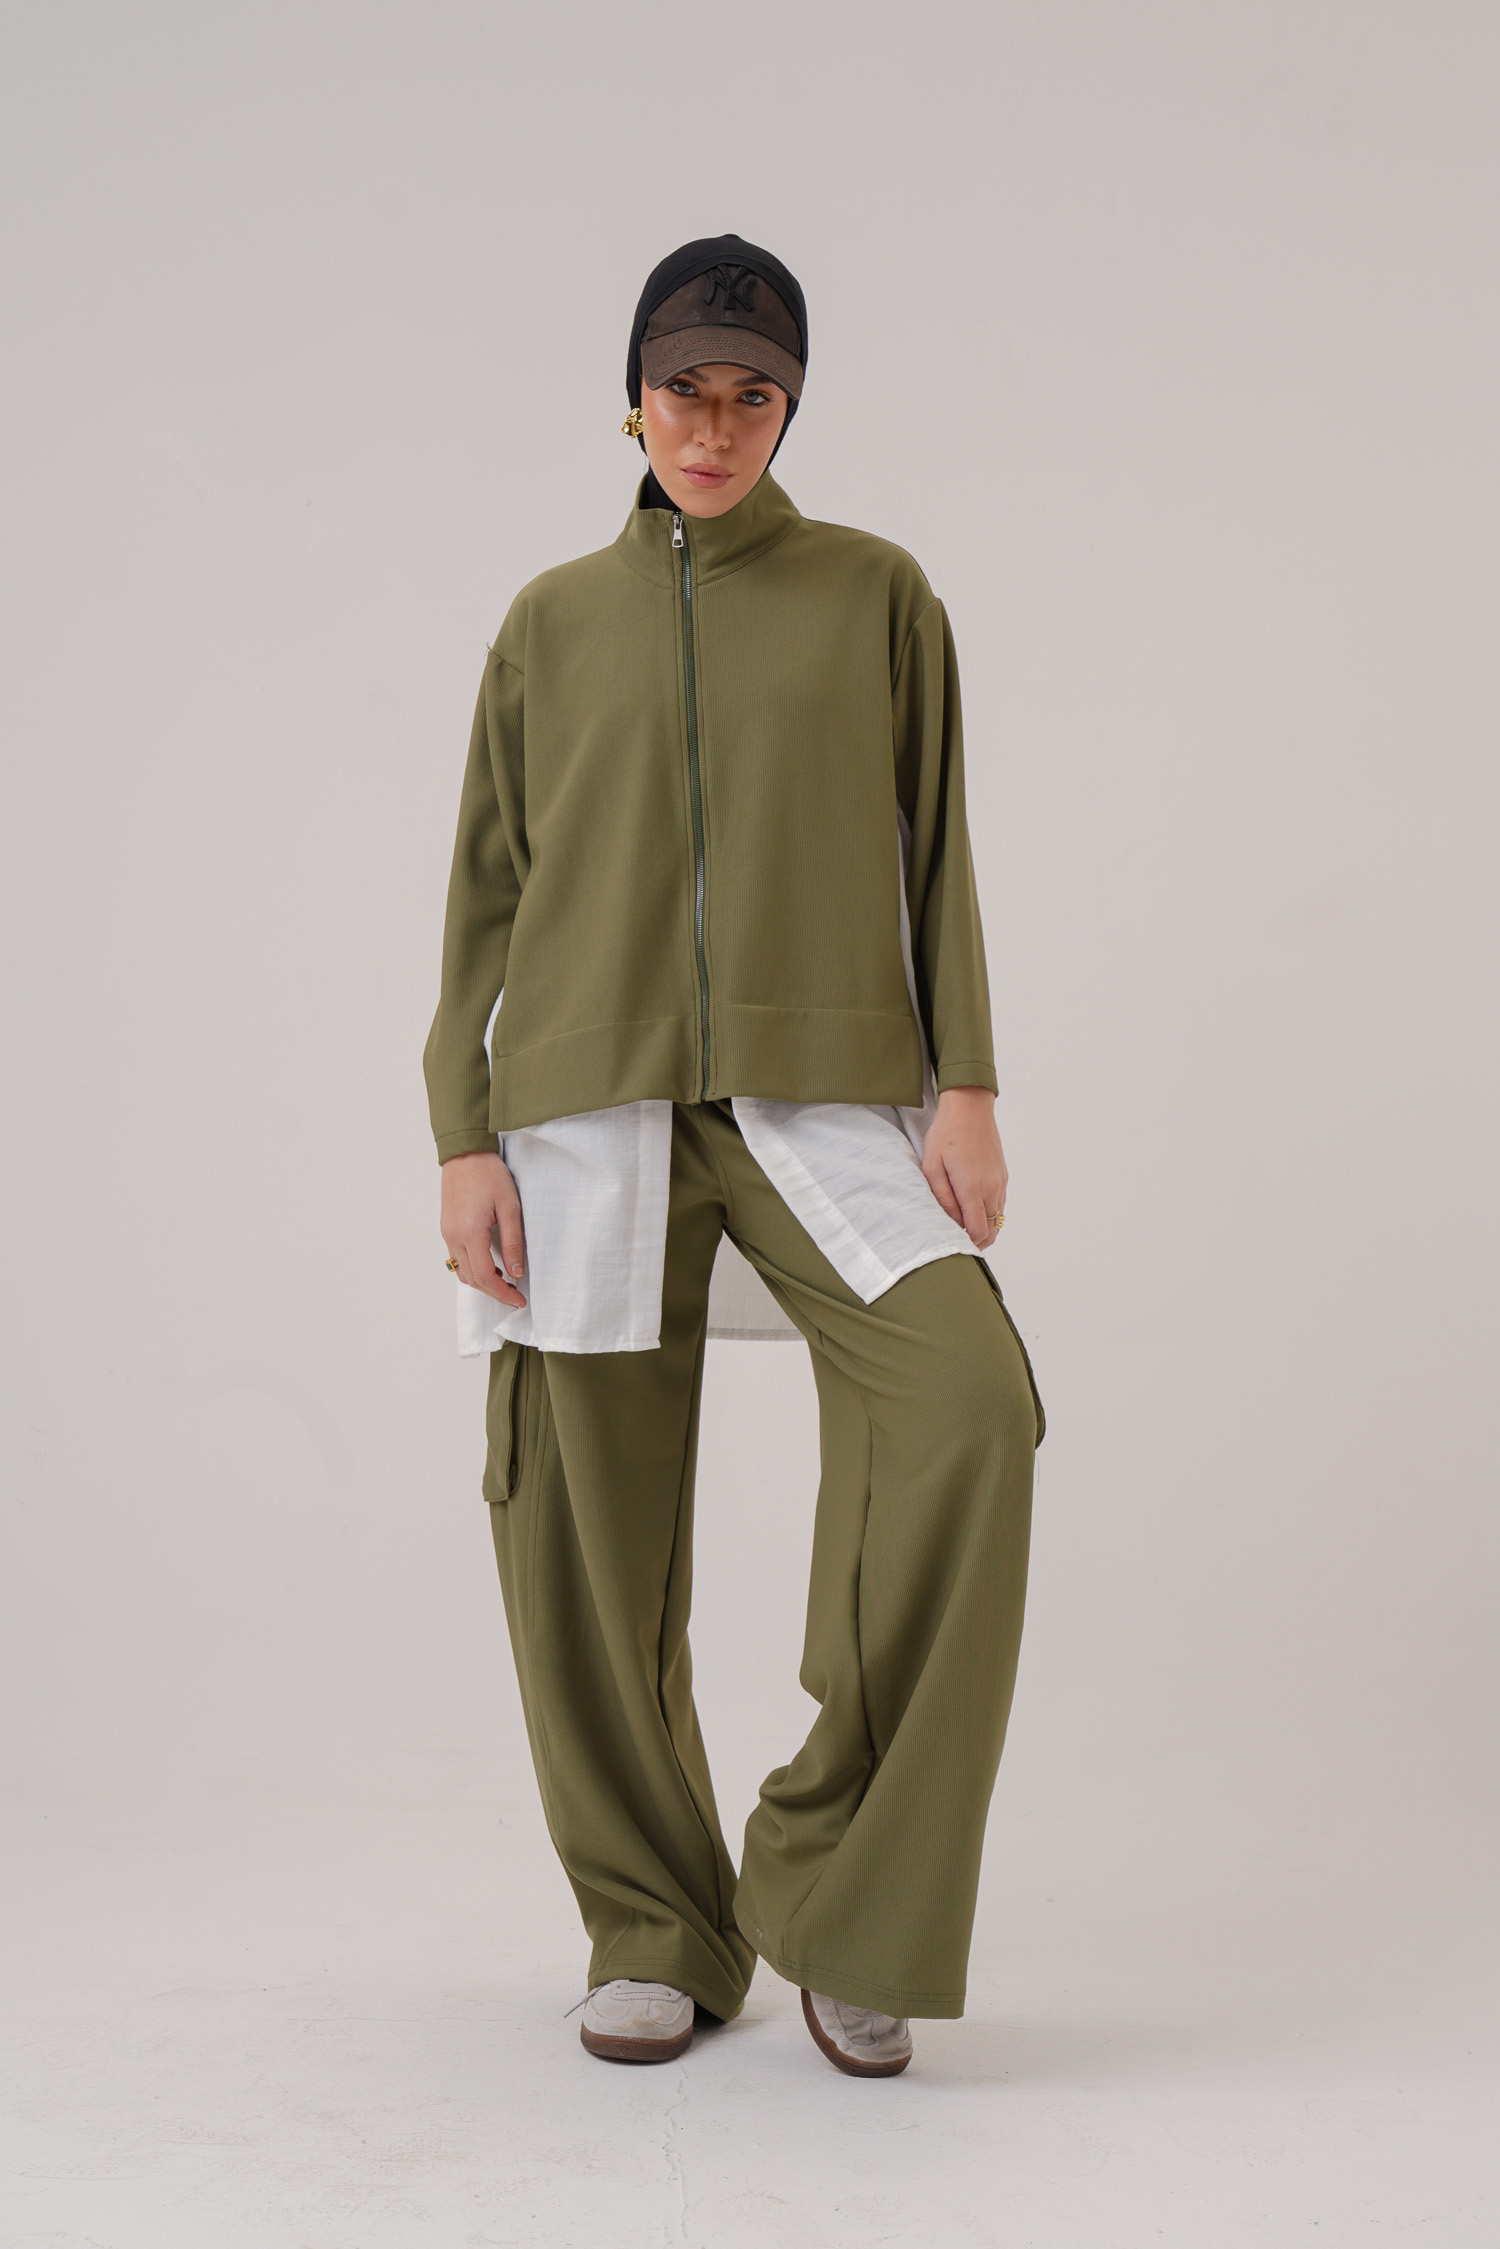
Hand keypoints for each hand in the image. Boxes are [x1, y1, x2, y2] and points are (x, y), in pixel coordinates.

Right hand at [440, 1150, 526, 1305]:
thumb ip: (512, 1242)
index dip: (502, 1293)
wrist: (465, 1153)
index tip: (518, 1300)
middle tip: (515, 1296)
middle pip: (471, 1279)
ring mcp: (447, 1233)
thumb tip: (516, 1272)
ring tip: (504, 1283)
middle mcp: (454, 1237)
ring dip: (481, 1283)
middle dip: (493, 1292)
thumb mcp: (510, 1207)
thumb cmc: (489, 1175)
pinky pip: (456, 1258)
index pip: (484, 1277)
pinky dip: (472, 1269)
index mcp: (470, 1233)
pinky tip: (488, 1267)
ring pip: (461, 1271)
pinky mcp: (447, 1228)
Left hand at [921, 1086, 1007, 1247]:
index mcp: (972, 1187)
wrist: (970, 1108)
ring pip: (998, 1220)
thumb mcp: (932, 1167)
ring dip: (984, 1228)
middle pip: (991, 1231)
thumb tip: (952, 1223)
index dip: (967, 1243)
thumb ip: (942, 1199)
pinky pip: (1000, 1205)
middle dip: (976, 1241)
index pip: (977, 1231)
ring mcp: (1000, 1182)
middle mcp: (991, 1187)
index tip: (952, 1243)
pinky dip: (989, 1214)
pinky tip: (972, 1208)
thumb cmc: (946, 1134)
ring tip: (962, 1225)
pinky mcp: (1003, 1176)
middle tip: (957, 1240)